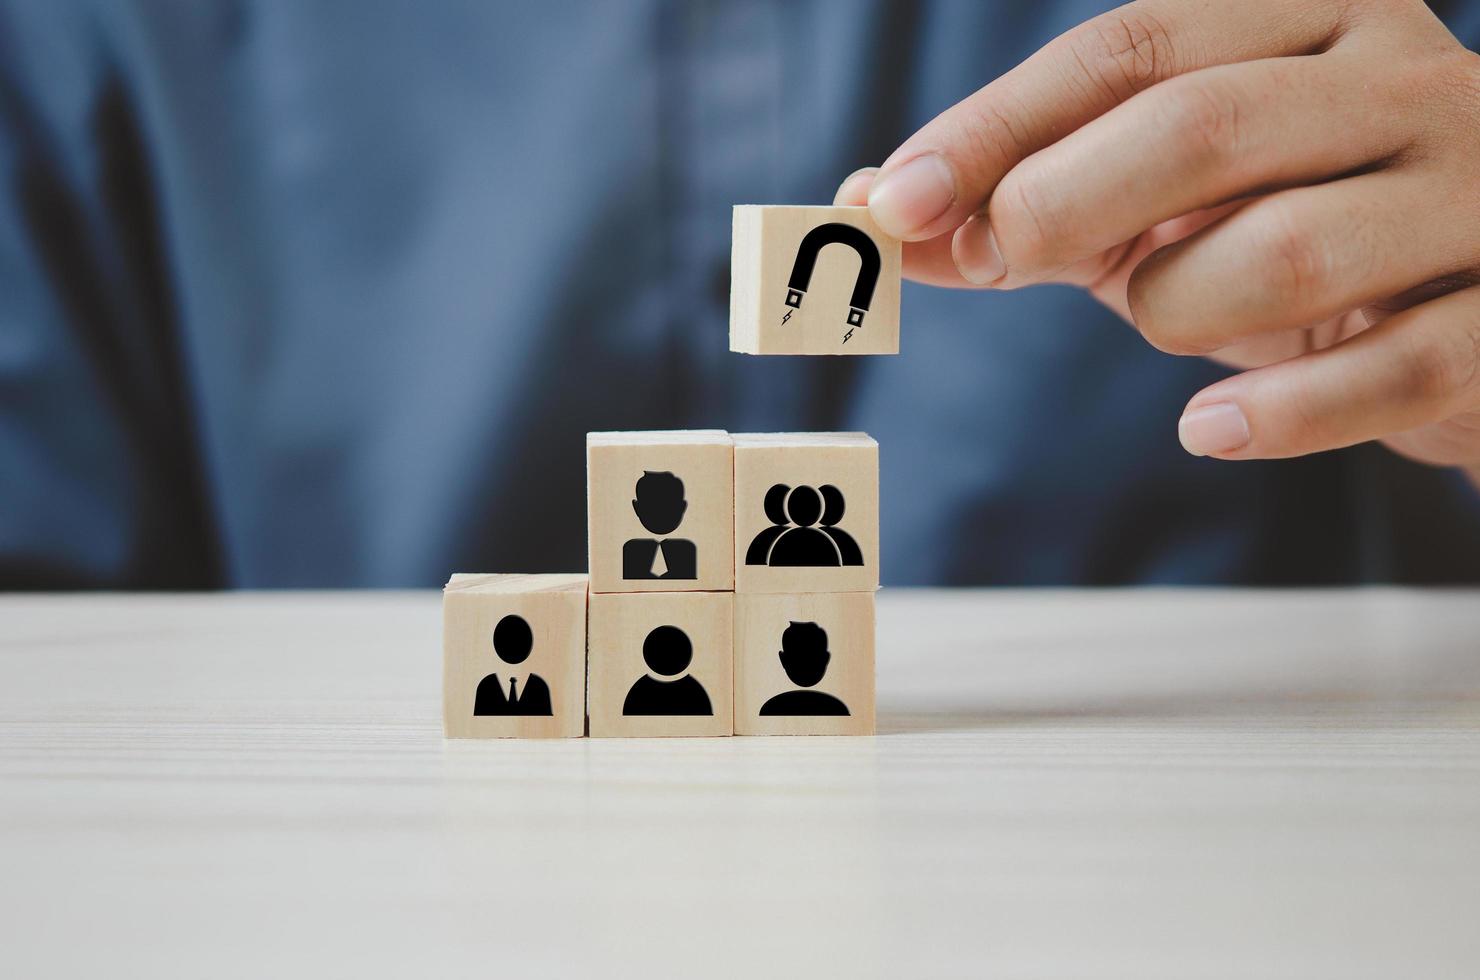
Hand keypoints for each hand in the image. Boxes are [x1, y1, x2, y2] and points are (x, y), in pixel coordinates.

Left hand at [837, 0, 1479, 481]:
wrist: (1470, 317)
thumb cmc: (1290, 237)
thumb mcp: (1152, 207)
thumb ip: (1024, 203)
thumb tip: (870, 211)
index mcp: (1312, 19)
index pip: (1129, 47)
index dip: (996, 129)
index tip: (892, 200)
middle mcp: (1407, 79)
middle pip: (1198, 124)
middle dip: (1059, 205)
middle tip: (990, 261)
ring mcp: (1474, 193)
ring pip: (1282, 252)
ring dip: (1175, 313)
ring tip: (1170, 324)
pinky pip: (1388, 371)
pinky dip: (1275, 415)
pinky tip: (1211, 429)